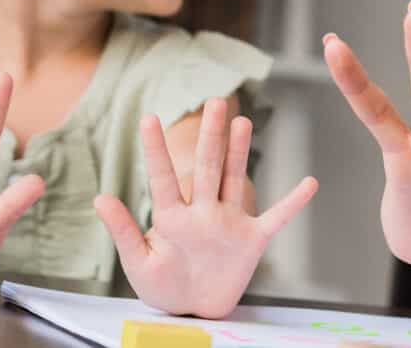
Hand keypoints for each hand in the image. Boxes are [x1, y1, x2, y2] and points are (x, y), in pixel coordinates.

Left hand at [94, 97, 318, 318]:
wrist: (194, 310)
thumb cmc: (164, 287)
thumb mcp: (138, 263)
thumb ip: (123, 232)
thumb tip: (100, 199)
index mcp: (172, 218)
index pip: (162, 178)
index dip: (155, 150)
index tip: (149, 118)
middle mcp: (202, 213)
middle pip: (206, 167)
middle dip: (210, 135)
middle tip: (215, 101)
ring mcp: (229, 223)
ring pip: (234, 180)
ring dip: (240, 152)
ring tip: (242, 121)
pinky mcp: (251, 240)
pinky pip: (276, 218)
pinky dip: (293, 203)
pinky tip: (310, 183)